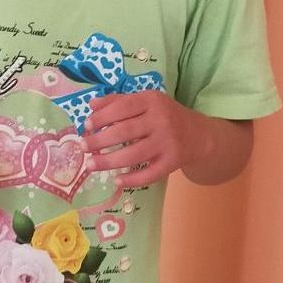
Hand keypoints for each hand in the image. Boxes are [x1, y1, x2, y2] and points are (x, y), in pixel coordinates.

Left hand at [82, 90, 208, 185]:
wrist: (199, 135)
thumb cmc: (165, 116)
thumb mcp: (146, 102)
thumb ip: (119, 101)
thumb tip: (91, 105)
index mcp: (152, 101)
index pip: (123, 107)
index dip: (103, 117)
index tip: (87, 126)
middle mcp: (161, 120)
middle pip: (125, 132)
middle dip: (100, 141)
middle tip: (83, 147)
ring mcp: (168, 142)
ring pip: (134, 155)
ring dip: (109, 162)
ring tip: (90, 165)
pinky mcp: (172, 162)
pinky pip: (149, 174)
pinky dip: (132, 180)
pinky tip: (116, 181)